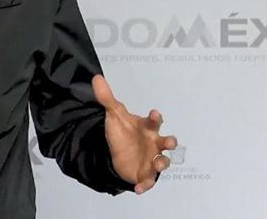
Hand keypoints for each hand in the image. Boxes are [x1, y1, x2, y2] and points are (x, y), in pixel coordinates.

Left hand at [91, 74, 177, 193]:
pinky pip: (148, 181)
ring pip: (162, 162)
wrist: (118, 153)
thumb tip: (96, 78)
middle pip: (166, 142)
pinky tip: (137, 189)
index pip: (154, 121)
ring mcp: (152, 159)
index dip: (155, 118)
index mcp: (147, 128)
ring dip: (162, 163)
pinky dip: (144, 185)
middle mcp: (154, 143)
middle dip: (170, 141)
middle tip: (169, 141)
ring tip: (157, 164)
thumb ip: (107, 99)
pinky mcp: (145, 174)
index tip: (153, 113)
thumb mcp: (114, 115)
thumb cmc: (123, 132)